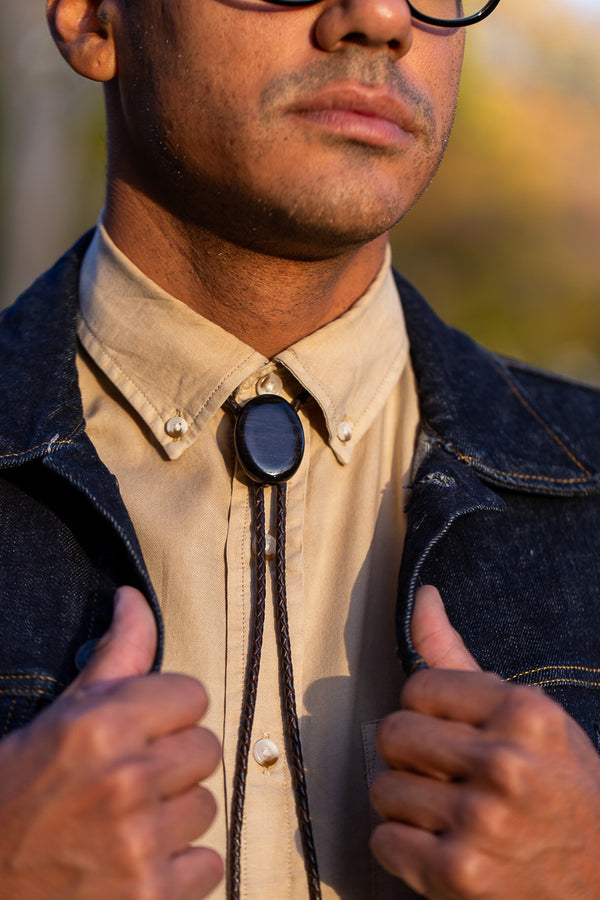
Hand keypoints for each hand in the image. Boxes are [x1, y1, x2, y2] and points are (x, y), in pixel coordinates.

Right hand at [0, 586, 222, 899]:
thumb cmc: (14, 798)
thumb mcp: (59, 718)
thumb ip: (114, 657)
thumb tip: (133, 598)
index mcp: (103, 726)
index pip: (193, 695)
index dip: (168, 712)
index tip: (144, 729)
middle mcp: (127, 779)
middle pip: (206, 748)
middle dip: (174, 761)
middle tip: (132, 779)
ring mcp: (141, 842)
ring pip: (207, 806)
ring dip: (175, 816)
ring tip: (128, 823)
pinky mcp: (152, 896)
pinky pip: (210, 864)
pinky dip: (180, 869)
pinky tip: (139, 863)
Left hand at [370, 585, 599, 898]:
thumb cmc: (560, 790)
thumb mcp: (528, 716)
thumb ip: (460, 657)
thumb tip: (423, 597)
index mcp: (524, 713)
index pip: (418, 687)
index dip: (425, 712)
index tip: (448, 733)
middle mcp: (505, 763)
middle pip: (392, 733)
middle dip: (408, 755)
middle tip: (442, 773)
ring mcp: (481, 821)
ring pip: (382, 789)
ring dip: (405, 804)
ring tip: (445, 812)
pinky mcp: (459, 875)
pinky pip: (384, 842)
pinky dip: (402, 848)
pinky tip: (440, 846)